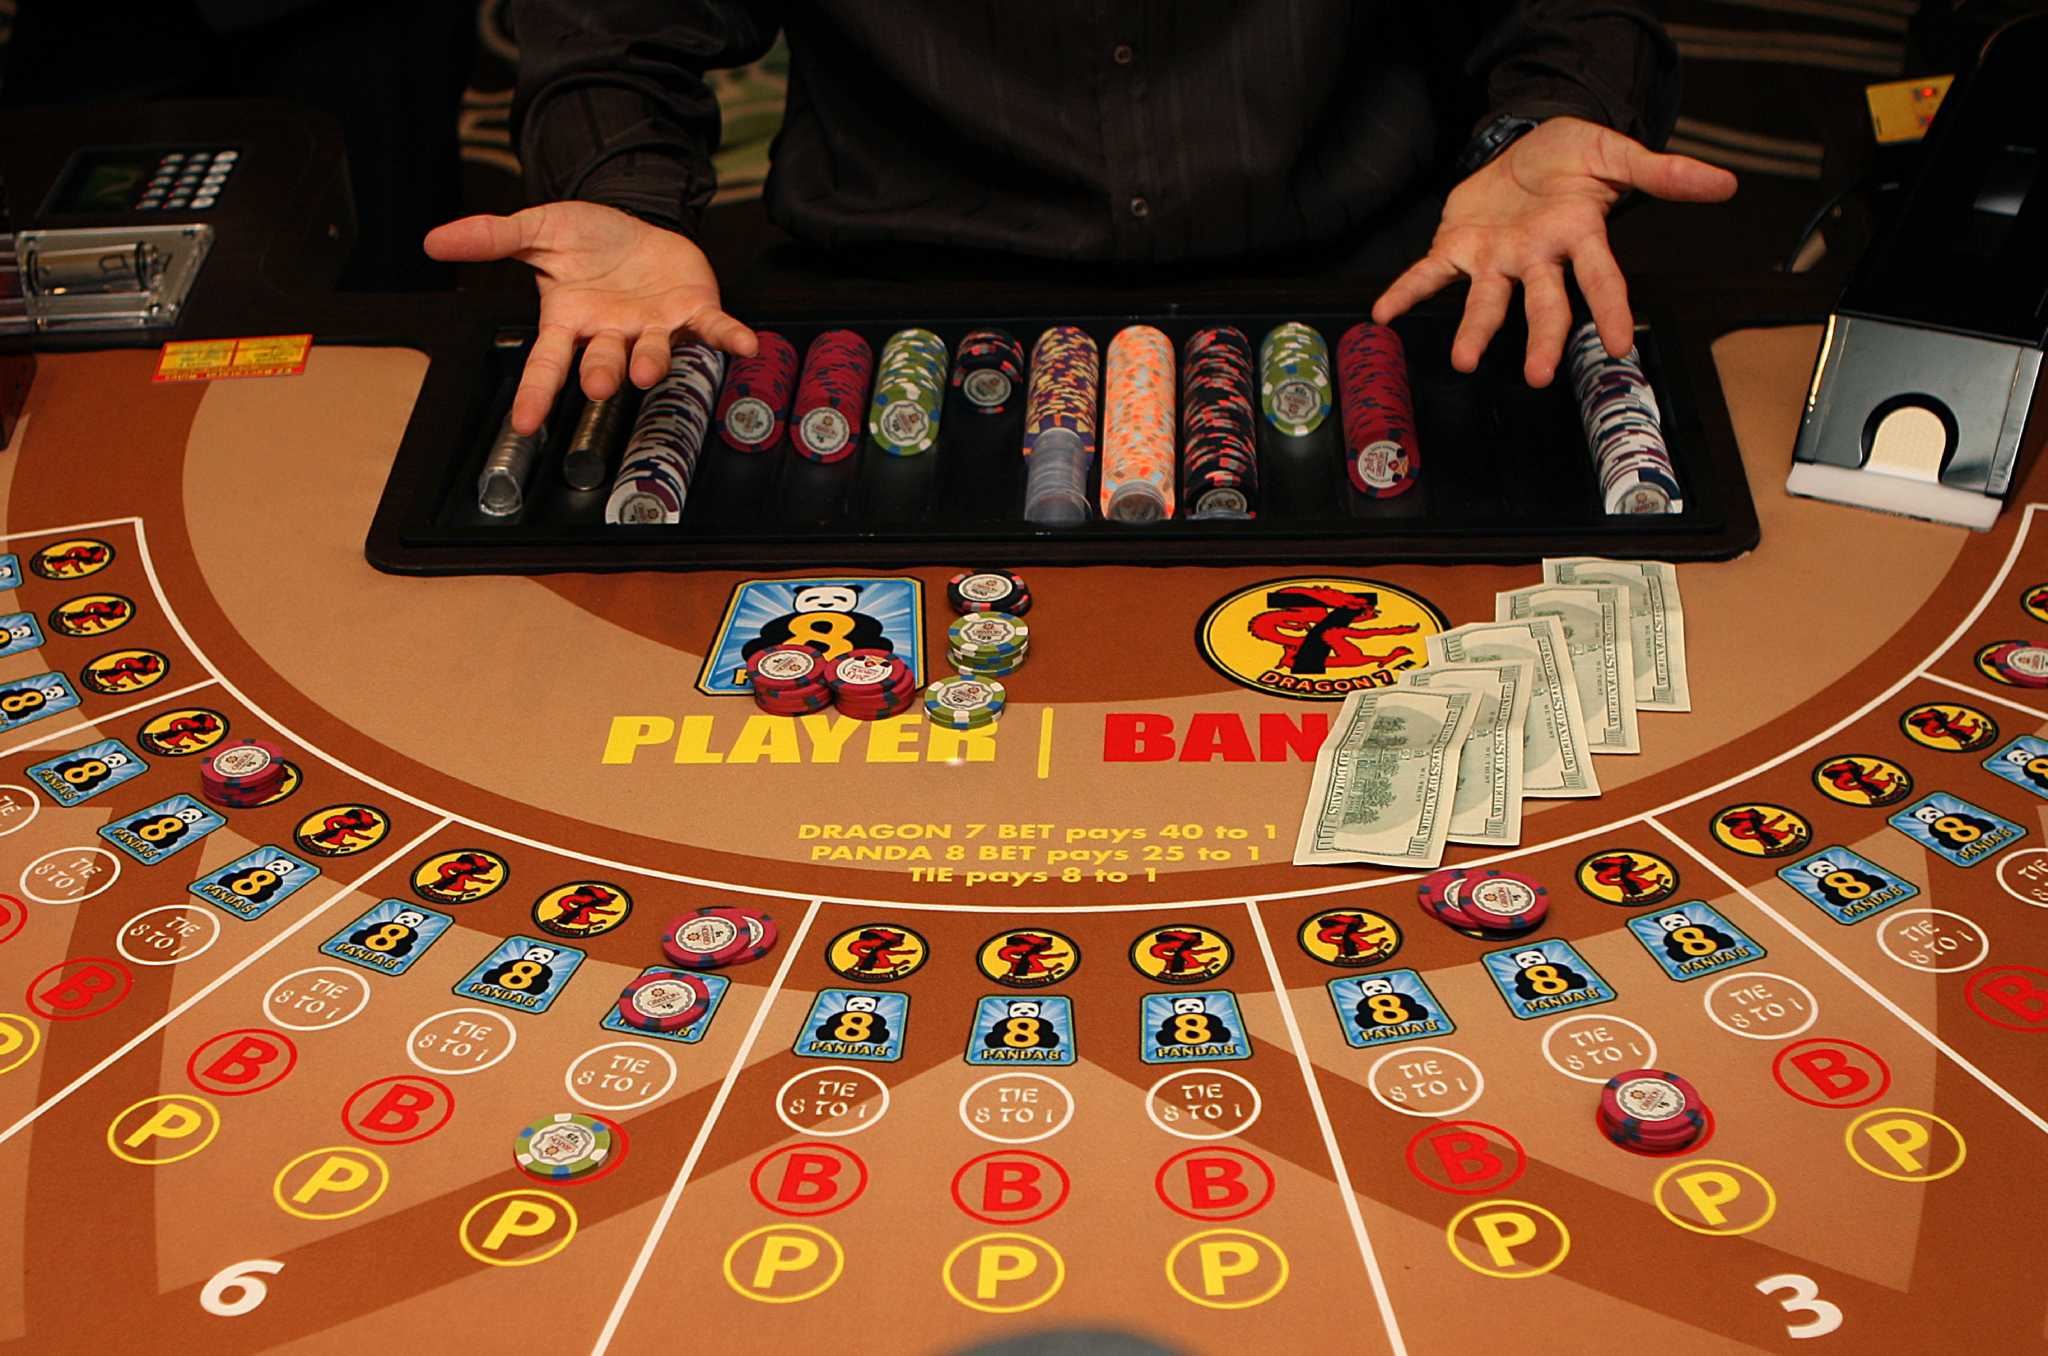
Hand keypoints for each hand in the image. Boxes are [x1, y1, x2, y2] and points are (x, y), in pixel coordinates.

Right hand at [424, 202, 758, 433]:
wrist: (639, 221)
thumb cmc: (589, 240)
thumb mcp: (538, 230)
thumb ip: (493, 238)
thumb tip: (434, 241)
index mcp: (571, 323)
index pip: (547, 364)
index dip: (535, 393)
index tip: (522, 424)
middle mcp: (613, 335)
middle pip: (603, 362)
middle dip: (601, 374)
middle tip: (599, 384)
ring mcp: (655, 329)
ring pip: (653, 353)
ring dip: (654, 363)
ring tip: (648, 370)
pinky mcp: (694, 313)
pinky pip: (713, 330)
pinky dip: (729, 338)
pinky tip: (746, 344)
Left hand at [1371, 117, 1736, 385]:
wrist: (1527, 143)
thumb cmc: (1572, 157)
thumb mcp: (1615, 153)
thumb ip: (1662, 171)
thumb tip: (1724, 183)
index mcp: (1578, 237)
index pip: (1601, 280)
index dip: (1611, 310)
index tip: (1622, 345)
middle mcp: (1537, 258)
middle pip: (1543, 305)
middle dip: (1540, 339)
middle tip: (1537, 375)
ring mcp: (1496, 259)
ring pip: (1486, 301)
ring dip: (1474, 330)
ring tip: (1465, 359)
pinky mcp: (1457, 247)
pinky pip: (1428, 273)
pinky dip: (1406, 292)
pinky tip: (1384, 313)